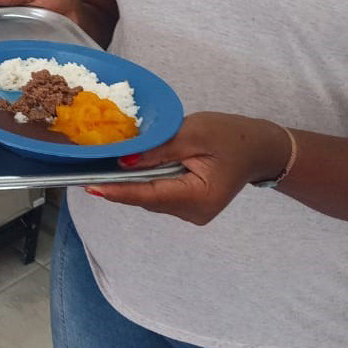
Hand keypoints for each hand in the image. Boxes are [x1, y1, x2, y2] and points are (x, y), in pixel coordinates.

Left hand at [83, 112, 291, 225]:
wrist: (258, 148)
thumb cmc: (230, 135)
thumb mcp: (192, 133)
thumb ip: (158, 150)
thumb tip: (124, 162)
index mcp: (199, 196)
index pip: (150, 195)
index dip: (119, 191)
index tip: (92, 186)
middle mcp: (194, 213)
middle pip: (147, 198)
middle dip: (120, 184)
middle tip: (89, 170)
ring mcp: (192, 214)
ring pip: (151, 198)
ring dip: (132, 182)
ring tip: (105, 166)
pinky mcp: (190, 207)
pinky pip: (159, 195)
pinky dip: (145, 182)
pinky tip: (131, 169)